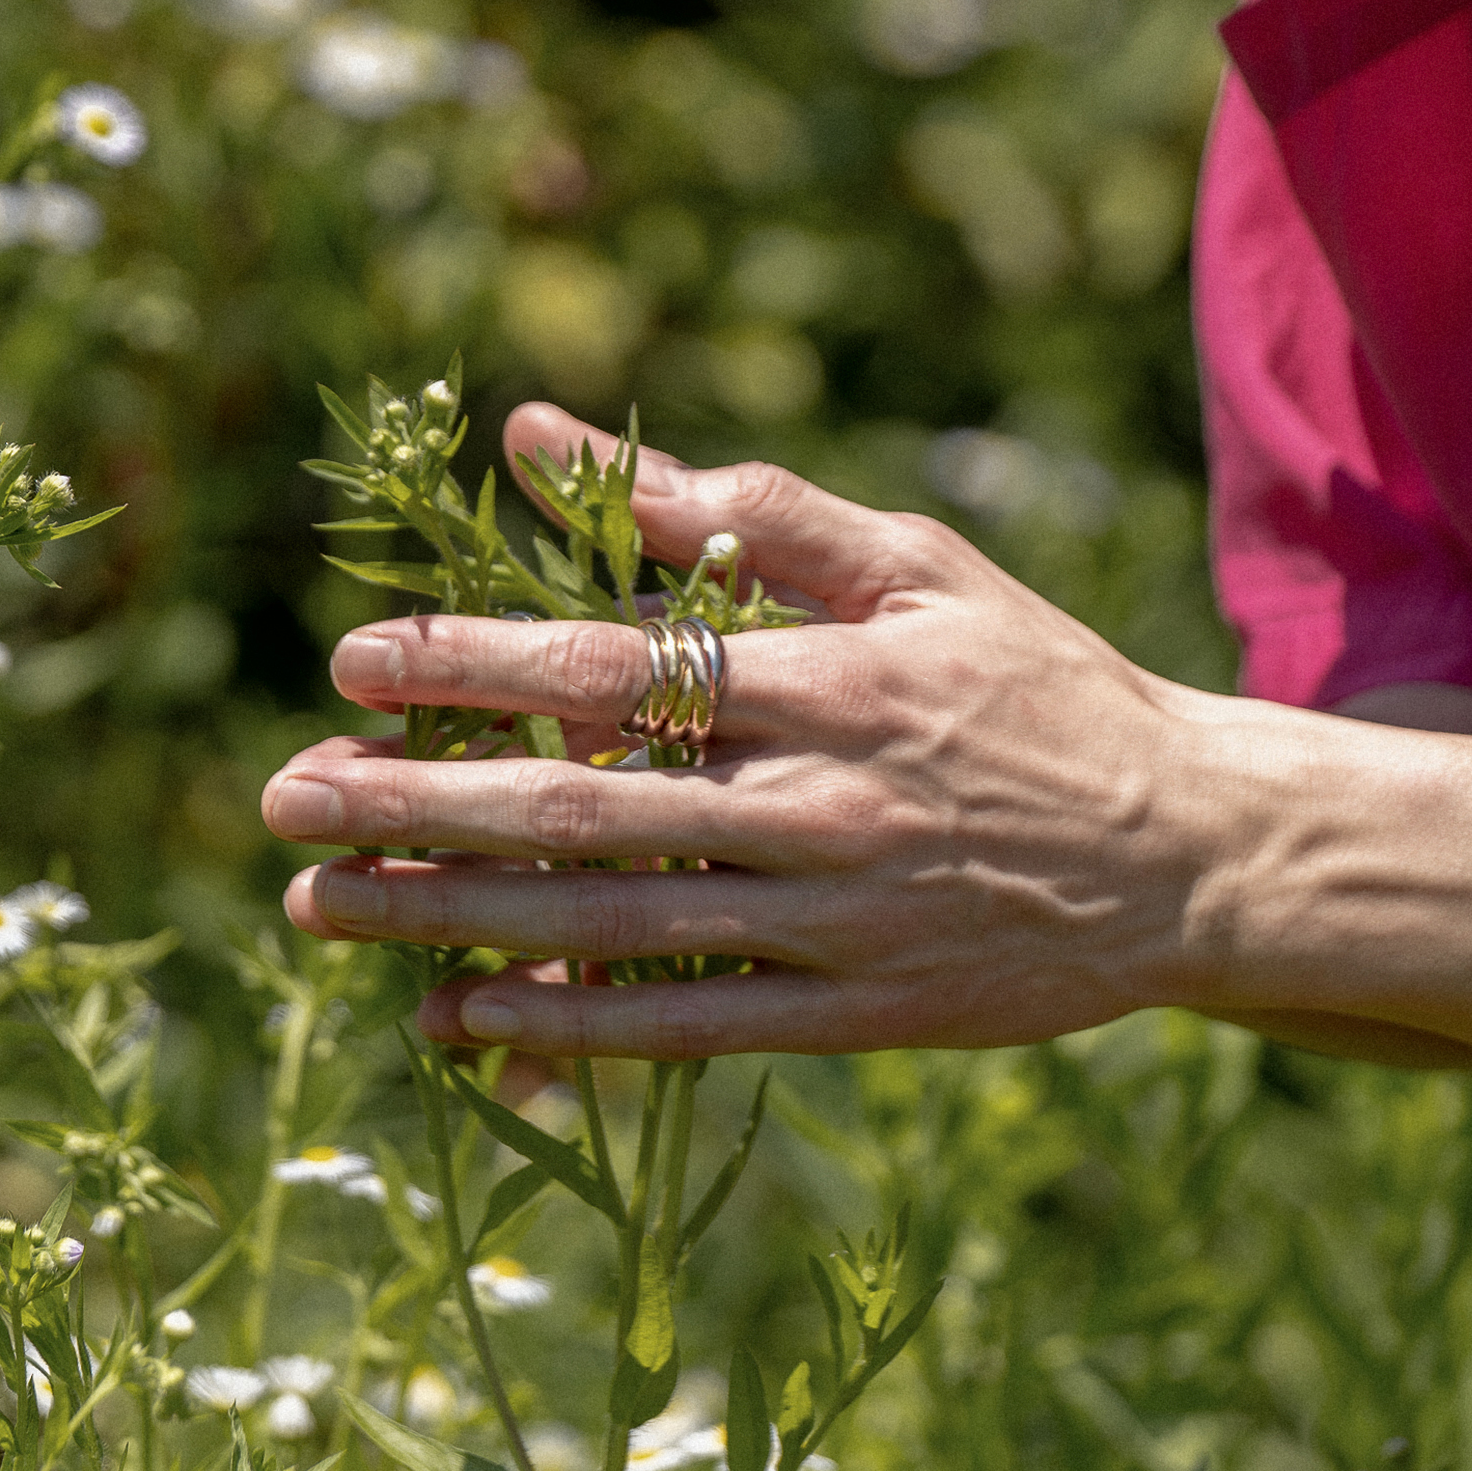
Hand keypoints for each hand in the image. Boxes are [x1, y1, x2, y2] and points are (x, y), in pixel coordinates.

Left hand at [259, 403, 1256, 1057]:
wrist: (1188, 851)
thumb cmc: (1035, 683)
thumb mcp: (917, 564)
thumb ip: (741, 506)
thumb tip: (559, 440)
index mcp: (829, 679)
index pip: (612, 667)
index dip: (472, 663)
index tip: (353, 661)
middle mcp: (817, 804)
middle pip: (578, 805)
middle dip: (413, 802)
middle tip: (283, 794)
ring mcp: (830, 922)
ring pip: (605, 924)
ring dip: (451, 917)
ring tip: (324, 902)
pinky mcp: (849, 1016)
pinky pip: (681, 1027)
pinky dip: (566, 1030)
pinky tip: (462, 1023)